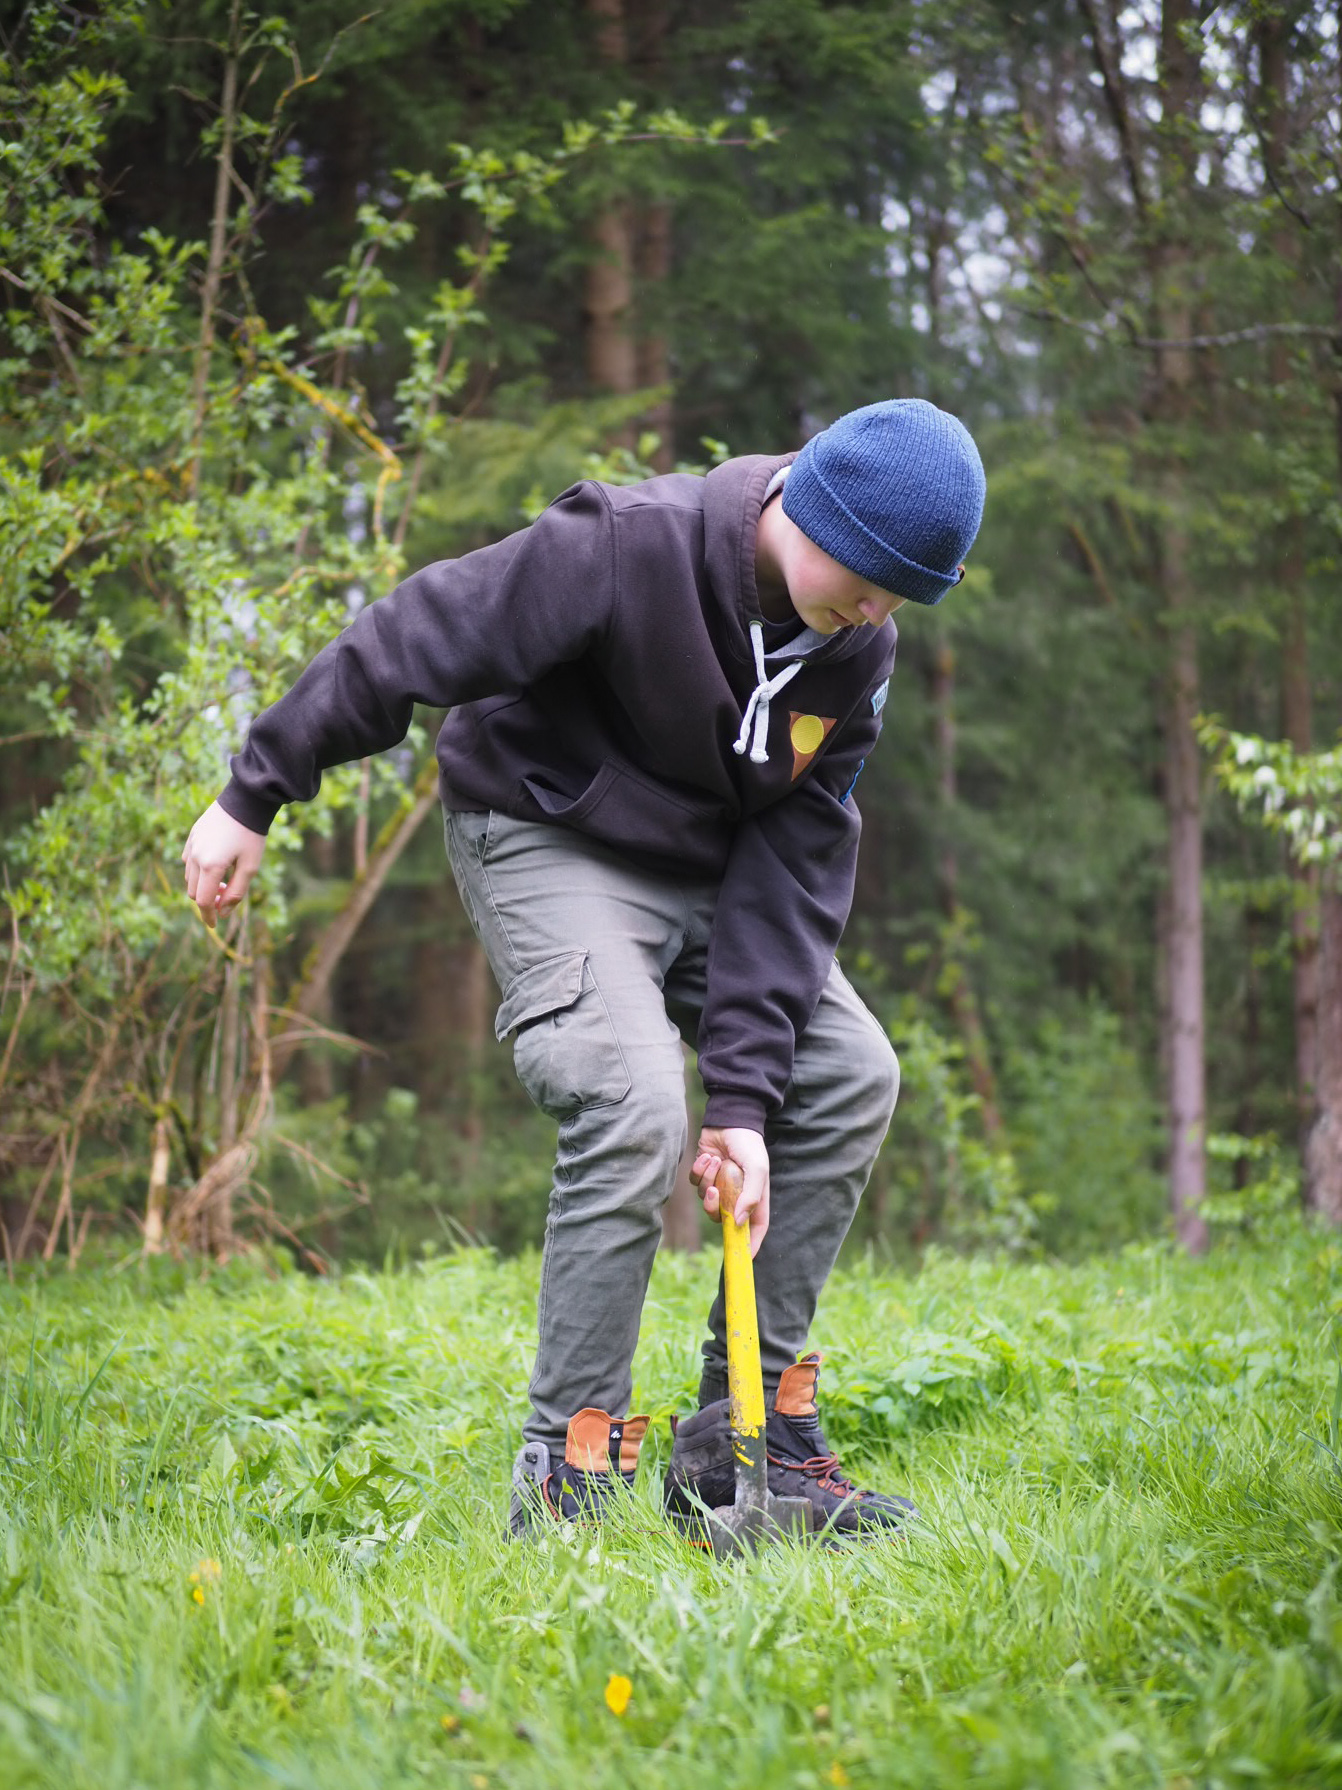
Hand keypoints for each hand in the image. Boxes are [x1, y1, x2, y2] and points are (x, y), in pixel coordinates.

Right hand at [181, 800, 265, 929]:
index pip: (202, 901)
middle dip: (206, 900)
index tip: (215, 925)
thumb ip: (236, 893)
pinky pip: (188, 861)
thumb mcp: (250, 867)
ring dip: (202, 886)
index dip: (208, 916)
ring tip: (223, 880)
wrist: (245, 801)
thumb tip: (222, 914)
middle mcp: (196, 857)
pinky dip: (197, 871)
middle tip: (225, 898)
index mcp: (211, 866)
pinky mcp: (192, 837)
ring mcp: (191, 845)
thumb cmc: (251, 836)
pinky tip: (213, 866)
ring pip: (189, 877)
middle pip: (193, 891)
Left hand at [691, 1125, 769, 1257]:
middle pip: (722, 1218)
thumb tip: (738, 1223)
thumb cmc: (748, 1144)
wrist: (729, 1118)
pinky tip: (707, 1157)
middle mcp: (736, 1194)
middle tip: (715, 1191)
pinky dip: (699, 1171)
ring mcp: (719, 1184)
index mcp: (754, 1196)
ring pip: (705, 1200)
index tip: (744, 1258)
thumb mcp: (757, 1169)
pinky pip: (695, 1183)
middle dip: (714, 1207)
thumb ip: (751, 1196)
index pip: (755, 1228)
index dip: (750, 1245)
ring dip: (707, 1181)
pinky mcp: (704, 1174)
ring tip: (715, 1161)